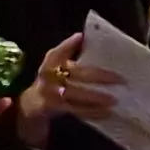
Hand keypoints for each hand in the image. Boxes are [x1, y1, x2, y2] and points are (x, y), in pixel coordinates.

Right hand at [17, 33, 119, 149]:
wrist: (30, 108)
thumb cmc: (50, 84)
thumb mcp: (55, 68)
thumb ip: (67, 55)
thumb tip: (84, 38)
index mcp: (49, 65)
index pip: (56, 53)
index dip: (67, 45)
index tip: (80, 36)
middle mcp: (48, 78)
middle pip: (76, 74)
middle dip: (99, 76)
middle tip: (119, 79)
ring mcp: (49, 94)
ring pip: (77, 94)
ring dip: (97, 97)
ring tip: (114, 100)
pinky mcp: (53, 109)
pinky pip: (76, 110)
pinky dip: (91, 112)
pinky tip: (106, 113)